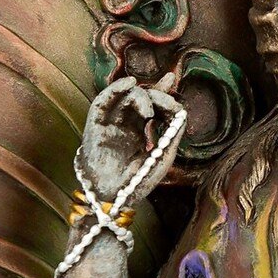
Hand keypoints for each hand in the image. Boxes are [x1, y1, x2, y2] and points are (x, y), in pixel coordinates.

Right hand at [76, 74, 183, 201]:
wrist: (116, 197)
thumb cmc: (139, 181)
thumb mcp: (164, 156)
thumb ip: (173, 133)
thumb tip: (182, 111)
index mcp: (139, 132)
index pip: (150, 104)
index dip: (160, 91)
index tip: (171, 80)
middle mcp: (124, 125)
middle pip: (139, 98)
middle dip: (155, 95)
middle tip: (165, 104)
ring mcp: (109, 124)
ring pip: (124, 98)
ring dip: (139, 97)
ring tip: (149, 111)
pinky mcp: (96, 126)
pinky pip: (103, 102)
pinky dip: (114, 90)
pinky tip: (129, 83)